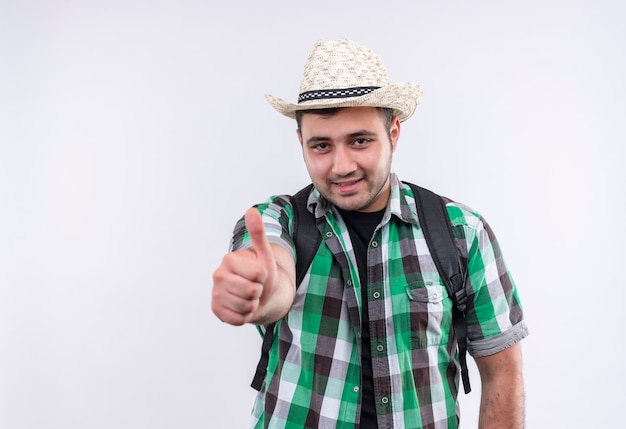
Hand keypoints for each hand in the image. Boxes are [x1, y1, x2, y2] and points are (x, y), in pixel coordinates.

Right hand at [211, 208, 277, 324]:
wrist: (258, 295)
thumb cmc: (261, 274)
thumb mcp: (263, 254)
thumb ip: (257, 233)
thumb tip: (252, 210)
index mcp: (228, 260)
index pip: (257, 273)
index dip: (264, 276)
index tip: (259, 274)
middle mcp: (217, 276)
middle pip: (251, 291)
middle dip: (259, 291)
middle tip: (254, 287)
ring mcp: (215, 294)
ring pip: (245, 306)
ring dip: (253, 304)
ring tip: (249, 297)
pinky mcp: (216, 310)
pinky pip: (238, 319)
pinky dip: (245, 316)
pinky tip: (243, 307)